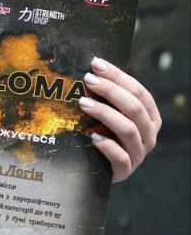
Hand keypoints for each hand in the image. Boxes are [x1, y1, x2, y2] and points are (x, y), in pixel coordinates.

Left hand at [80, 57, 161, 181]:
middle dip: (111, 91)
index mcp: (150, 117)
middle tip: (89, 79)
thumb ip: (109, 97)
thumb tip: (90, 68)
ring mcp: (138, 154)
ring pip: (128, 130)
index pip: (140, 92)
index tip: (96, 64)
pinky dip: (107, 146)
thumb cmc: (107, 133)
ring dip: (105, 113)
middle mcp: (149, 135)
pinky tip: (93, 137)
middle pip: (135, 108)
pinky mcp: (125, 170)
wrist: (102, 167)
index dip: (119, 77)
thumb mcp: (113, 113)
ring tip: (83, 103)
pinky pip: (120, 158)